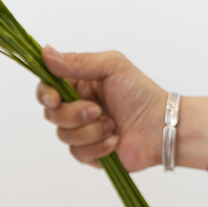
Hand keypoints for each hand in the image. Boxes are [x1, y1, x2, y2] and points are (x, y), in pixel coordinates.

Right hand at [36, 45, 166, 171]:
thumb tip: (46, 53)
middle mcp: (75, 108)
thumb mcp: (112, 66)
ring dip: (90, 131)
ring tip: (113, 125)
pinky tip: (115, 140)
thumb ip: (78, 61)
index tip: (54, 99)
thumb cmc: (141, 93)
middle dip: (74, 114)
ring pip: (63, 135)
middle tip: (97, 110)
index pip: (46, 88)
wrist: (162, 126)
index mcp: (78, 85)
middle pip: (51, 115)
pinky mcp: (88, 153)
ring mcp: (81, 131)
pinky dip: (98, 147)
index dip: (45, 94)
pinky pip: (77, 153)